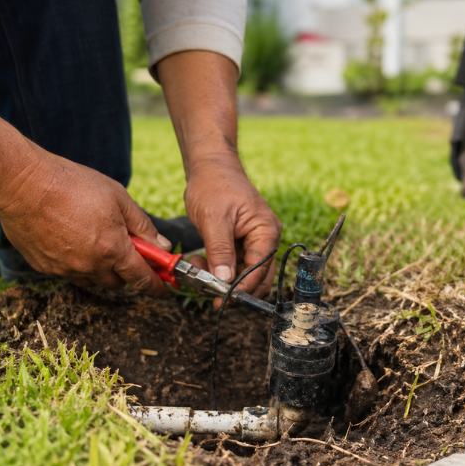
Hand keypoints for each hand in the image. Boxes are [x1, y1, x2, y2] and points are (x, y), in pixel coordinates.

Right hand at [0, 149, 172, 296]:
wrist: (23, 184)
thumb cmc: (73, 185)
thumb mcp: (119, 198)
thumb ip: (143, 226)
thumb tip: (163, 246)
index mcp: (113, 249)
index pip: (142, 279)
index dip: (156, 287)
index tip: (164, 290)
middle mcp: (90, 266)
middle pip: (117, 283)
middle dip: (126, 272)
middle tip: (125, 250)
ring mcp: (66, 270)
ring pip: (93, 280)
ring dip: (101, 269)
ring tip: (95, 240)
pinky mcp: (46, 268)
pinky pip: (70, 274)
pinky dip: (78, 264)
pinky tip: (73, 241)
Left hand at [184, 154, 281, 307]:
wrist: (210, 167)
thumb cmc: (215, 185)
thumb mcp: (214, 218)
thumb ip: (221, 250)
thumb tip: (226, 280)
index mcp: (266, 232)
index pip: (260, 268)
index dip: (244, 287)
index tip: (224, 298)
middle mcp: (264, 240)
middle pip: (257, 277)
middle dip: (235, 289)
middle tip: (211, 296)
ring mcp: (252, 243)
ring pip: (243, 274)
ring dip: (222, 280)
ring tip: (198, 273)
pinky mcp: (239, 244)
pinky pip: (232, 266)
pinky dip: (217, 270)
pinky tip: (200, 264)